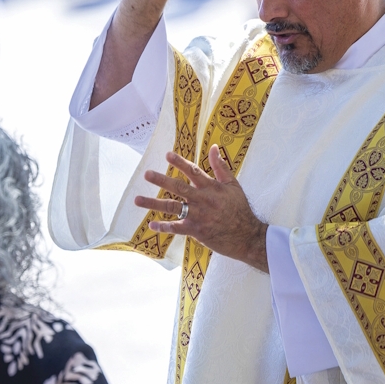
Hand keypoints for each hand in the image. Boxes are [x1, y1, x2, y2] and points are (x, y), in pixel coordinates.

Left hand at [135, 145, 268, 271]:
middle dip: (161, 180)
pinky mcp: (196, 231)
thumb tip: (214, 147)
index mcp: (211, 187)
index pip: (193, 171)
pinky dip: (163, 227)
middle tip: (147, 174)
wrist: (247, 236)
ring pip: (172, 207)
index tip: (167, 154)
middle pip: (178, 187)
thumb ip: (221, 166)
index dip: (180, 162)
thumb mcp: (233, 185)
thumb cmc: (240, 209)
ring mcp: (198, 216)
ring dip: (153, 203)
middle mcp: (203, 199)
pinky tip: (151, 225)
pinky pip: (176, 228)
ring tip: (137, 200)